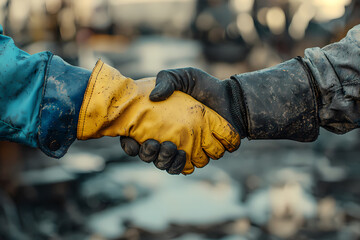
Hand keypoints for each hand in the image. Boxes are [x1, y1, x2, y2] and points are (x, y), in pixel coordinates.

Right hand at [120, 68, 245, 170]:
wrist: (229, 99)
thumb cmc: (203, 87)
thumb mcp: (183, 76)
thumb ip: (167, 80)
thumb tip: (154, 97)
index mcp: (156, 122)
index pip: (134, 138)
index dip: (129, 144)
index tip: (131, 141)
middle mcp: (165, 138)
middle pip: (148, 156)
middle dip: (148, 154)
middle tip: (154, 143)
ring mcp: (180, 148)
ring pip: (165, 164)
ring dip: (164, 160)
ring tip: (171, 148)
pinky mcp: (196, 155)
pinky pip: (185, 168)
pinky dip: (181, 166)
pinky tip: (183, 155)